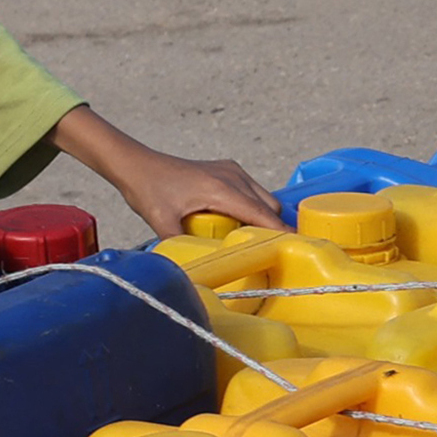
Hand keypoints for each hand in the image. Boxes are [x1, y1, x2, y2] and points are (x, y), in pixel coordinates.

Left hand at [47, 105, 282, 240]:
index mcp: (222, 189)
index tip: (299, 248)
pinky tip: (243, 223)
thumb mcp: (162, 223)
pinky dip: (255, 206)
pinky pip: (252, 190)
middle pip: (270, 206)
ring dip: (265, 217)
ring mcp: (232, 170)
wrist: (137, 164)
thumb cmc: (148, 189)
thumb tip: (193, 271)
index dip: (281, 232)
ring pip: (264, 197)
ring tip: (260, 241)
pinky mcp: (227, 169)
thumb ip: (179, 246)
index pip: (262, 214)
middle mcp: (233, 176)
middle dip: (276, 228)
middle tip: (276, 252)